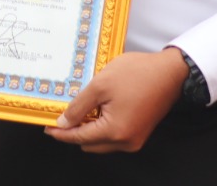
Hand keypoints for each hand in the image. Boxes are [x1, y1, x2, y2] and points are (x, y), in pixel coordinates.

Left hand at [44, 48, 185, 152]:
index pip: (79, 138)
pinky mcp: (140, 132)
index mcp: (115, 132)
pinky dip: (103, 126)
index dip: (61, 133)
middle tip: (62, 114)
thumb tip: (63, 124)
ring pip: (102, 141)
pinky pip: (114, 135)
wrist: (170, 72)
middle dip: (75, 131)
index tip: (46, 127)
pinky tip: (98, 108)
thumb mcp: (100, 85)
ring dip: (89, 128)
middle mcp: (126, 142)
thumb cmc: (137, 74)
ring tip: (81, 108)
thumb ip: (79, 106)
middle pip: (90, 143)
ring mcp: (135, 139)